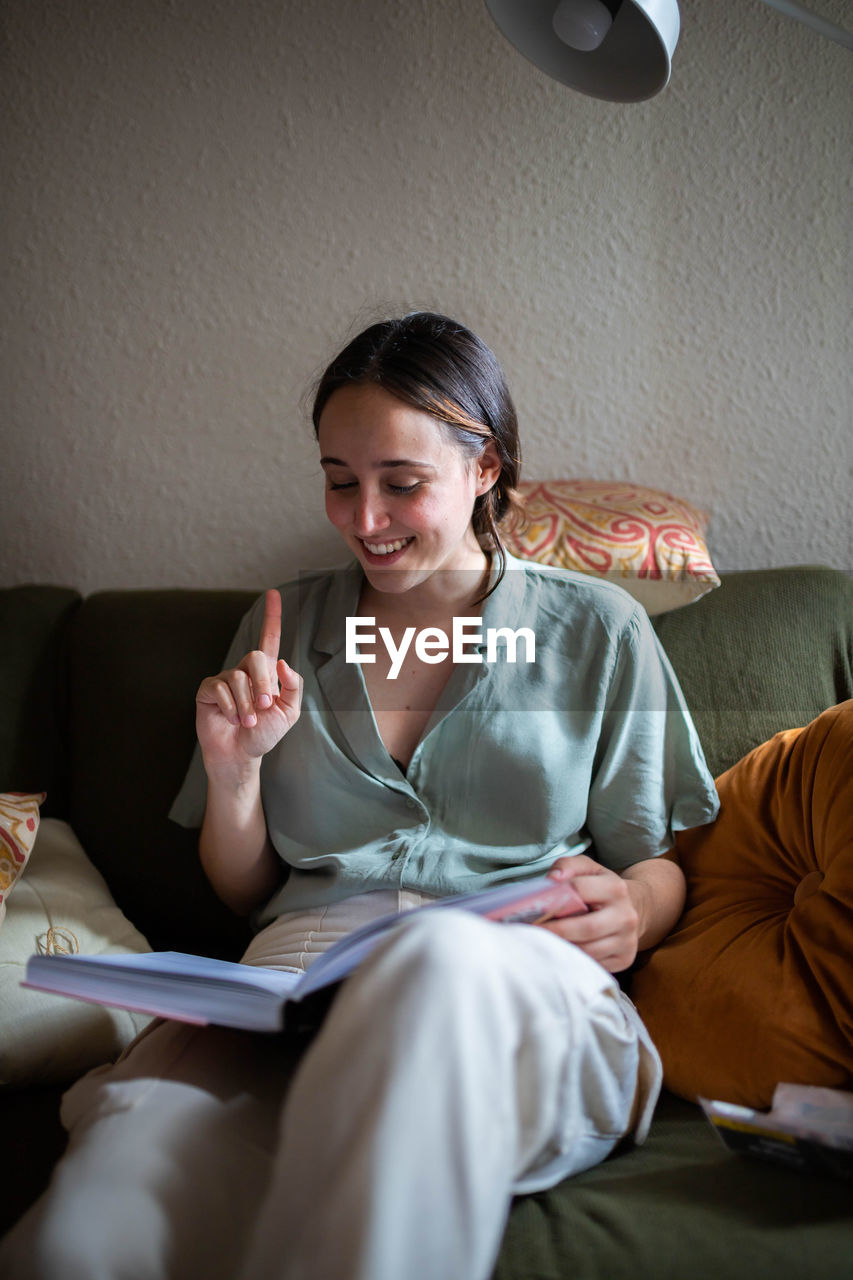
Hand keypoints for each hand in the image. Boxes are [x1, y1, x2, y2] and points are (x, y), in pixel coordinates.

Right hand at [196, 589, 302, 774]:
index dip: (272, 616)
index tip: (273, 593)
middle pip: (256, 657)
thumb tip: (282, 662)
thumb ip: (293, 687)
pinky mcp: (208, 689)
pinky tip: (231, 719)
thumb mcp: (289, 712)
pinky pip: (221, 689)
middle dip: (263, 683)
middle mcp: (244, 670)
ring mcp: (225, 678)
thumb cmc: (265, 734)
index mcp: (266, 672)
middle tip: (263, 707)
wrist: (241, 754)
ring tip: (247, 722)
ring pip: (239, 678)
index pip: (269, 638)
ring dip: (247, 705)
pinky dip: (231, 708)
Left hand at [539, 855, 640, 972]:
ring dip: (563, 949)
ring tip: (543, 943)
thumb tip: (552, 880)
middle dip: (556, 931)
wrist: (632, 908)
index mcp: (616, 888)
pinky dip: (574, 961)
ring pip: (589, 951)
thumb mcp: (587, 868)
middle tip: (533, 932)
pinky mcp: (625, 959)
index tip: (534, 909)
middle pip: (586, 927)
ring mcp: (627, 940)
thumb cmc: (600, 887)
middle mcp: (626, 916)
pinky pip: (594, 964)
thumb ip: (567, 866)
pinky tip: (560, 953)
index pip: (580, 890)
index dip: (555, 899)